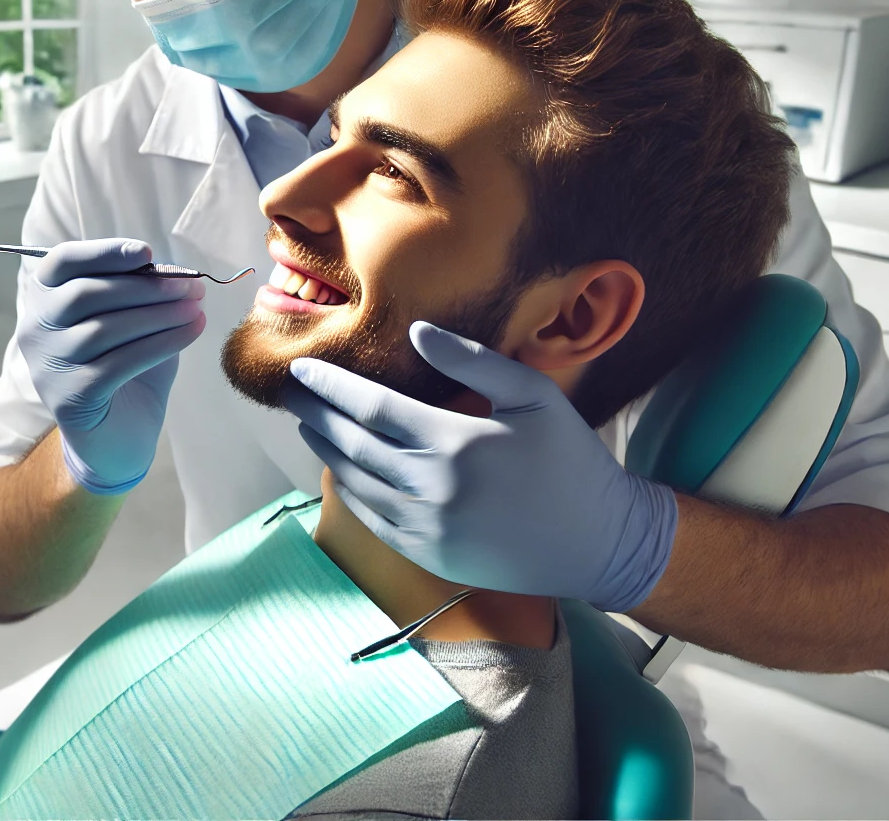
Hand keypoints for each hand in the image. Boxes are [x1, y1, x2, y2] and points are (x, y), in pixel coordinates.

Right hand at [18, 239, 205, 494]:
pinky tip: (191, 333)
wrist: (117, 438)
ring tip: (196, 310)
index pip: (62, 263)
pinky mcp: (70, 398)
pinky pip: (119, 362)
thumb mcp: (131, 321)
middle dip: (144, 287)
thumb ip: (140, 293)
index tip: (146, 253)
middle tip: (190, 286)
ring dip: (158, 315)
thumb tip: (173, 271)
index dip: (103, 252)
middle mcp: (35, 330)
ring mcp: (48, 366)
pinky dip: (161, 343)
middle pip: (85, 294)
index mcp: (44, 299)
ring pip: (104, 328)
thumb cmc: (124, 368)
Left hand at [283, 322, 676, 610]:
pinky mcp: (430, 556)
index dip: (330, 387)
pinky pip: (374, 520)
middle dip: (315, 416)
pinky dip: (350, 492)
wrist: (598, 540)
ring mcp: (427, 527)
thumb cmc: (570, 459)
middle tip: (290, 395)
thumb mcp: (534, 394)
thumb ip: (473, 361)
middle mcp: (431, 487)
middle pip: (352, 445)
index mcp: (454, 442)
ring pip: (356, 484)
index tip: (300, 371)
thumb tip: (416, 332)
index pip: (371, 407)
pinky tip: (341, 471)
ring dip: (326, 453)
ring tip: (309, 427)